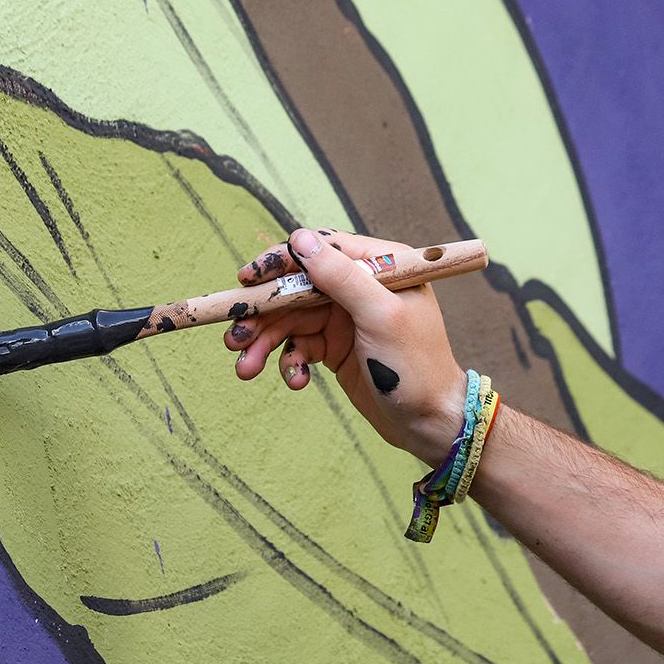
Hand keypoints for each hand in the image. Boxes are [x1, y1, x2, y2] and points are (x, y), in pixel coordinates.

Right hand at [225, 228, 465, 464]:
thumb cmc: (415, 366)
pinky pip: (300, 347)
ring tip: (244, 369)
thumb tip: (299, 239)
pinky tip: (295, 382)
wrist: (430, 424)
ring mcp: (346, 318)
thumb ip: (340, 276)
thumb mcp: (379, 315)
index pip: (320, 250)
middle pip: (296, 289)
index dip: (279, 262)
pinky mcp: (336, 348)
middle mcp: (360, 287)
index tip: (246, 279)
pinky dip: (290, 364)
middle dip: (263, 314)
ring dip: (265, 344)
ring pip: (291, 321)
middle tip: (234, 337)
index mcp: (379, 266)